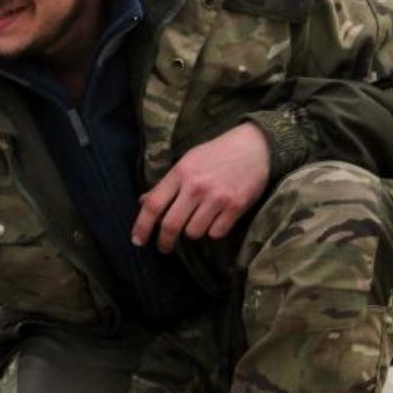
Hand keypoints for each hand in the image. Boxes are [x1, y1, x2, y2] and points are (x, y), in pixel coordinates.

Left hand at [131, 122, 271, 253]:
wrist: (254, 146)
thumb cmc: (215, 155)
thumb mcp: (186, 162)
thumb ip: (166, 184)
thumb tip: (144, 203)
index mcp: (180, 173)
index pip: (153, 205)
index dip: (142, 226)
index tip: (138, 241)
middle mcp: (196, 186)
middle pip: (171, 225)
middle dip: (164, 241)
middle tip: (164, 247)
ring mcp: (217, 197)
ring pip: (194, 232)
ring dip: (192, 232)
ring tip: (197, 222)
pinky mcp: (237, 206)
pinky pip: (217, 233)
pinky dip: (214, 231)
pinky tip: (216, 219)